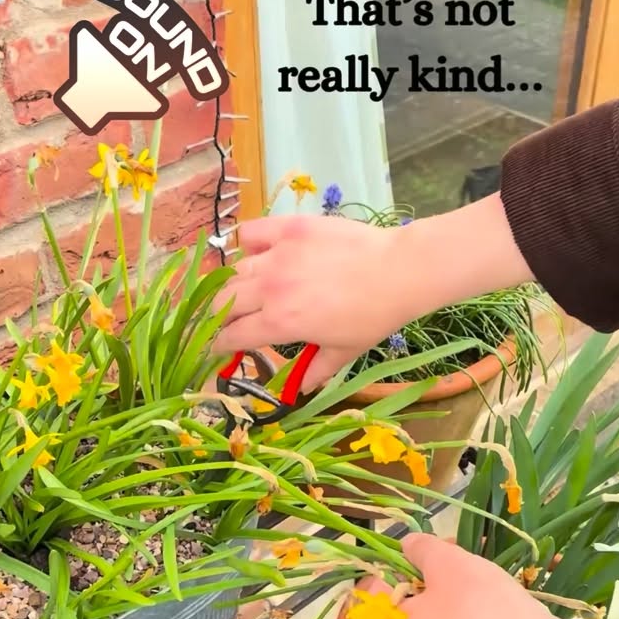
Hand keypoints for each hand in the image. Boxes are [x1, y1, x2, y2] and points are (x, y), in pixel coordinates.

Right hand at [212, 214, 414, 389]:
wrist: (398, 271)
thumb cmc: (373, 317)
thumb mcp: (343, 351)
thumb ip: (315, 371)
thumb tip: (298, 390)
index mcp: (279, 323)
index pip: (232, 335)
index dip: (221, 345)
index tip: (221, 348)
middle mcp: (270, 289)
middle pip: (222, 303)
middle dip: (220, 317)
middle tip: (230, 321)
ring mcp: (277, 255)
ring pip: (235, 270)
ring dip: (235, 285)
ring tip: (246, 290)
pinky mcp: (289, 228)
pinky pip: (251, 232)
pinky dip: (247, 244)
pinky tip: (258, 252)